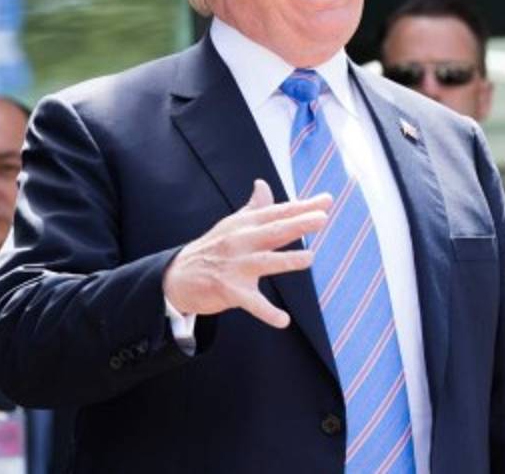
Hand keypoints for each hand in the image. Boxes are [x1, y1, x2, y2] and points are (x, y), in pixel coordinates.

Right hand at [162, 179, 330, 327]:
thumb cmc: (212, 248)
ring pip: (264, 262)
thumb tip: (263, 184)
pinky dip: (268, 312)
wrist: (177, 277)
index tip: (327, 201)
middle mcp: (240, 242)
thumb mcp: (232, 225)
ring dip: (287, 260)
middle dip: (298, 225)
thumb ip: (254, 207)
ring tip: (310, 258)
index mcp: (244, 224)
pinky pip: (252, 303)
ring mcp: (235, 266)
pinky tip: (283, 320)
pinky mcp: (228, 290)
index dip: (303, 207)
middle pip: (273, 232)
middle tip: (321, 219)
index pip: (278, 213)